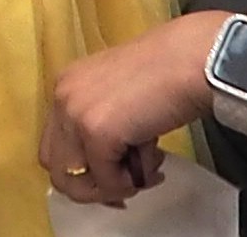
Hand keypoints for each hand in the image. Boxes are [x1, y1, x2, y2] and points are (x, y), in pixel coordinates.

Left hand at [44, 12, 227, 205]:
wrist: (191, 61)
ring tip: (148, 171)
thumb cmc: (169, 75)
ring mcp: (76, 115)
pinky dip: (130, 183)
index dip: (83, 172)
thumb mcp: (122, 99)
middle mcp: (63, 98)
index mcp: (67, 86)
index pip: (55, 147)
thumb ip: (106, 126)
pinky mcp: (97, 132)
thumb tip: (107, 172)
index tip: (115, 180)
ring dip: (113, 187)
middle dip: (95, 187)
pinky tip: (154, 165)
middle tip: (131, 185)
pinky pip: (107, 180)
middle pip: (57, 168)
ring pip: (76, 182)